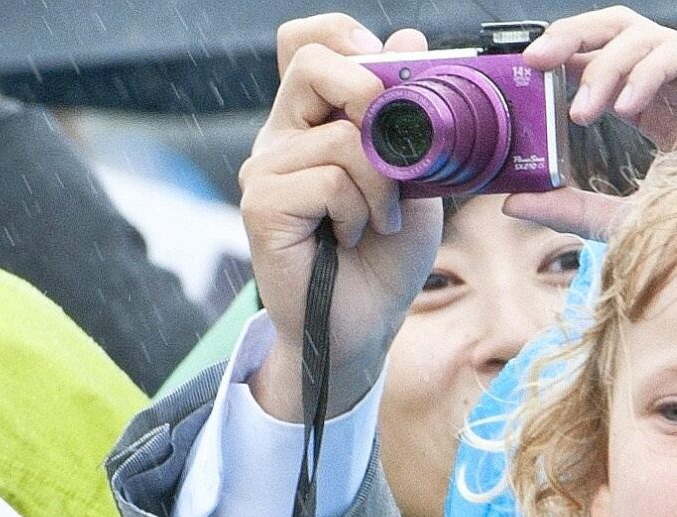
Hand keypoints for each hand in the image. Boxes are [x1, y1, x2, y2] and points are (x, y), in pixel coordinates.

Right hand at [242, 17, 446, 422]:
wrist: (365, 322)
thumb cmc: (386, 253)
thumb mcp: (416, 169)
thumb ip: (411, 110)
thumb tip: (406, 39)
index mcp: (311, 120)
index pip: (305, 42)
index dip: (342, 35)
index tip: (383, 70)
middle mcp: (280, 137)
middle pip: (311, 61)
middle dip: (370, 91)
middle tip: (396, 147)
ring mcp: (264, 171)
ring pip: (338, 136)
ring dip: (381, 182)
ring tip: (380, 219)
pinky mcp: (260, 206)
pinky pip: (326, 180)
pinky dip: (357, 209)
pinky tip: (353, 235)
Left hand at [506, 9, 676, 238]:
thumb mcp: (623, 220)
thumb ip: (571, 208)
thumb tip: (512, 202)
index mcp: (652, 106)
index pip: (601, 60)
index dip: (563, 56)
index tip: (522, 74)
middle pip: (620, 30)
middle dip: (573, 35)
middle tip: (535, 61)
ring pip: (645, 36)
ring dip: (604, 69)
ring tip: (582, 114)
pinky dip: (645, 72)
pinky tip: (624, 108)